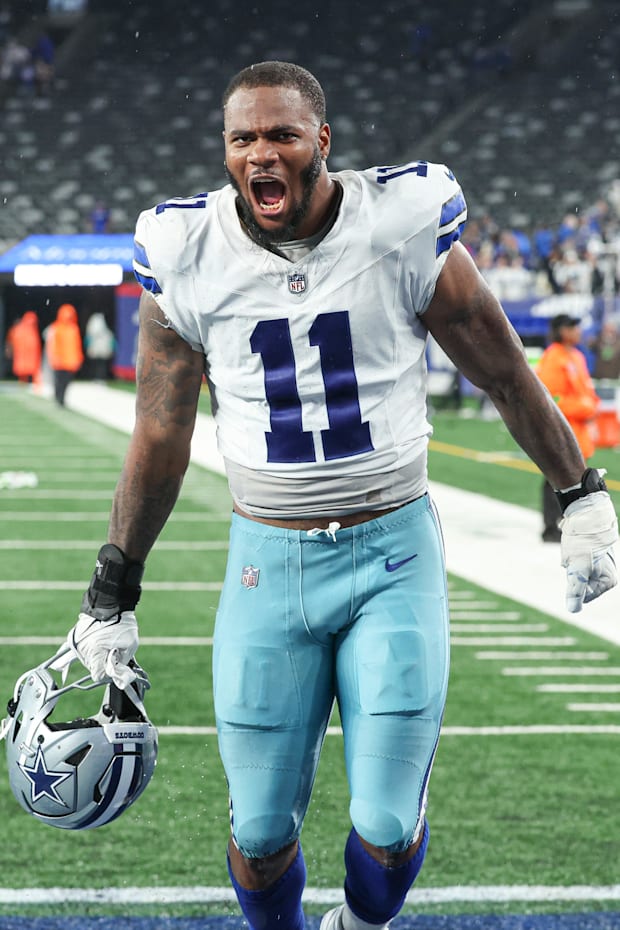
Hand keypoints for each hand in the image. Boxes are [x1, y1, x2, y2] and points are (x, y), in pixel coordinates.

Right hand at [68, 610, 138, 687]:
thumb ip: (123, 663)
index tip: (116, 667)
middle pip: (93, 667)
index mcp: (95, 652)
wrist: (111, 602)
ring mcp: (77, 643)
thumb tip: (119, 676)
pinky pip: (83, 649)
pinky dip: (92, 649)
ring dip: (98, 656)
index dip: (109, 674)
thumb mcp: (130, 645)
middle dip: (104, 663)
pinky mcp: (74, 637)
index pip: (98, 676)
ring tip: (107, 643)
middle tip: (114, 653)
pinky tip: (99, 641)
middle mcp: (82, 650)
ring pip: (88, 659)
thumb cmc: (122, 623)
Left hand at [560, 491, 617, 611]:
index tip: (578, 567)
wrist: (587, 514)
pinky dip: (572, 553)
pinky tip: (575, 544)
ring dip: (571, 562)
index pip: (583, 596)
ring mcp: (600, 563)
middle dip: (573, 573)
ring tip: (576, 550)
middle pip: (579, 583)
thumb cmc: (584, 542)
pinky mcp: (593, 554)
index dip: (574, 583)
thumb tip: (573, 611)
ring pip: (576, 571)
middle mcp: (607, 574)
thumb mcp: (577, 568)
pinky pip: (576, 559)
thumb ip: (575, 590)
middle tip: (576, 557)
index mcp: (608, 582)